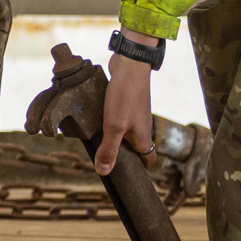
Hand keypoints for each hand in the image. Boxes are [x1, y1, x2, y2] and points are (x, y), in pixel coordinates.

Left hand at [93, 53, 156, 174]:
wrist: (130, 65)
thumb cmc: (125, 97)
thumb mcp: (114, 127)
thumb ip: (109, 149)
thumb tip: (103, 172)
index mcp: (143, 138)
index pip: (148, 160)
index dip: (138, 170)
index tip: (123, 175)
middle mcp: (141, 127)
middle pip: (134, 148)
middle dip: (120, 154)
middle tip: (101, 158)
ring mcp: (134, 115)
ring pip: (124, 132)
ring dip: (111, 137)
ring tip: (93, 141)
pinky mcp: (125, 103)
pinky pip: (118, 118)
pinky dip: (108, 122)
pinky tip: (93, 121)